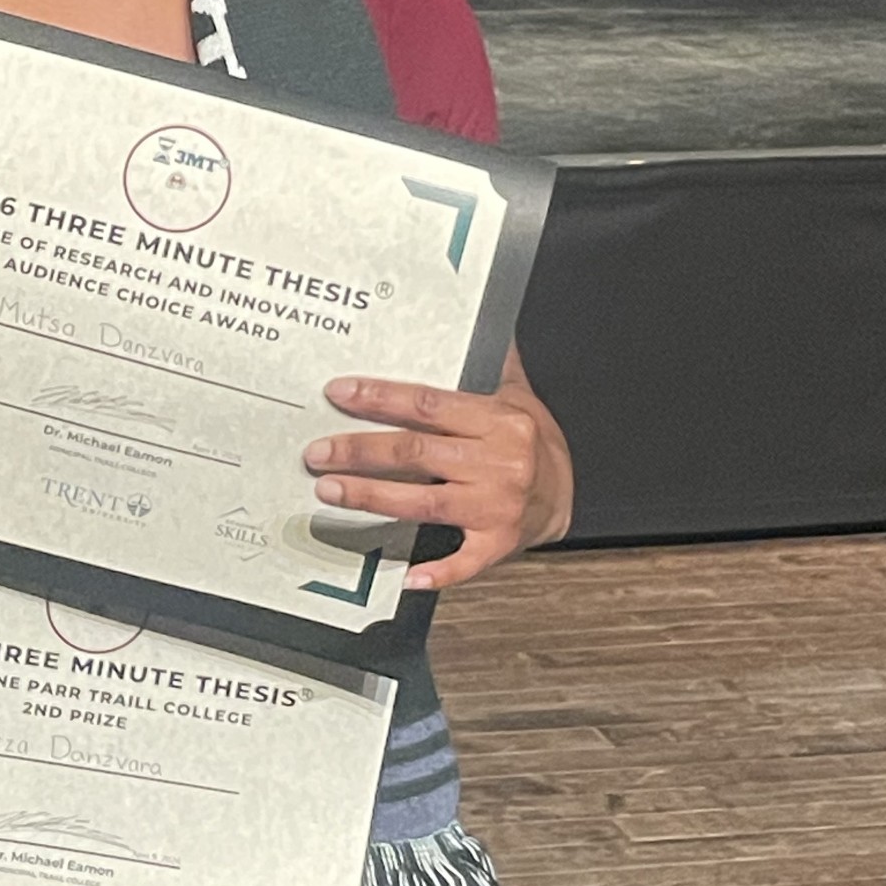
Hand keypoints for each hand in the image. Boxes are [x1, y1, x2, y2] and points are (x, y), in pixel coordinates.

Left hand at [303, 346, 572, 592]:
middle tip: (317, 452)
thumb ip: (489, 358)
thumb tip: (472, 310)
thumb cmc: (531, 439)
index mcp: (499, 419)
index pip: (428, 404)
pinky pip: (463, 561)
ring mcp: (498, 506)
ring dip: (371, 497)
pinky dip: (436, 571)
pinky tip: (404, 574)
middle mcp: (499, 461)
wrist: (567, 493)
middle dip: (360, 451)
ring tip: (329, 490)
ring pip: (423, 502)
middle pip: (416, 453)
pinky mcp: (499, 543)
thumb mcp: (516, 392)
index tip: (339, 394)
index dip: (380, 398)